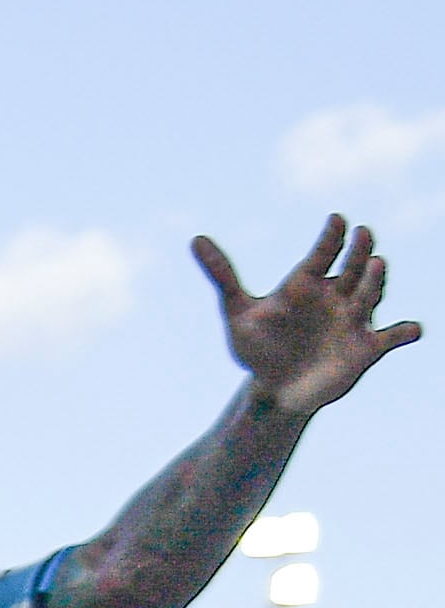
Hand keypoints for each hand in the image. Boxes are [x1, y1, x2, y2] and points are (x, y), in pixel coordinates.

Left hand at [195, 216, 420, 421]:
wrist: (274, 387)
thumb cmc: (257, 346)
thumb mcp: (236, 311)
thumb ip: (221, 275)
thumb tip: (195, 239)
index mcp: (306, 285)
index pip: (321, 254)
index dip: (330, 238)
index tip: (336, 220)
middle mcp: (334, 296)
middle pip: (352, 268)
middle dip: (359, 251)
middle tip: (363, 234)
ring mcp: (353, 319)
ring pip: (370, 295)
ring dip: (376, 282)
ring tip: (377, 266)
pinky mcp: (367, 346)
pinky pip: (393, 337)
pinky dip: (405, 333)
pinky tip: (411, 330)